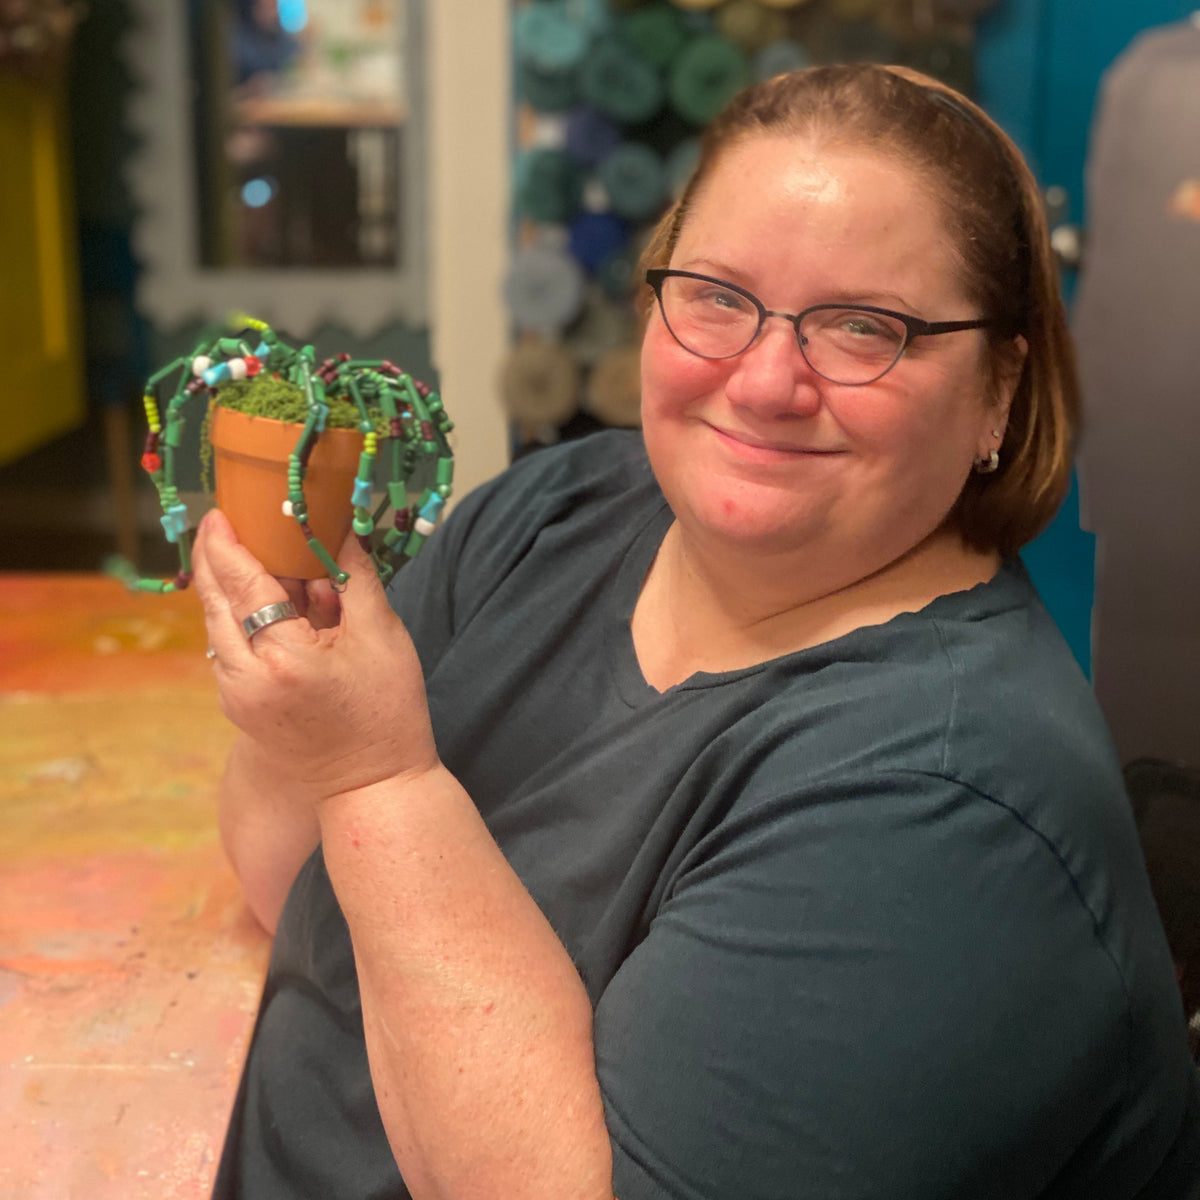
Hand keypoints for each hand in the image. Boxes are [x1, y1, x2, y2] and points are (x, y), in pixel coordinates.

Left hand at [192, 508, 438, 799]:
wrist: (372, 786)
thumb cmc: (387, 712)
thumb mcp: (382, 635)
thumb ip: (354, 576)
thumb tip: (340, 527)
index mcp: (282, 657)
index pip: (243, 584)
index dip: (228, 544)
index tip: (221, 513)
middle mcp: (245, 678)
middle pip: (215, 602)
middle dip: (215, 559)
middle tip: (221, 523)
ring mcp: (235, 696)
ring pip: (217, 625)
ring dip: (227, 588)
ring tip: (246, 555)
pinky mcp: (237, 706)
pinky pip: (228, 648)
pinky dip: (238, 618)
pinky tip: (262, 602)